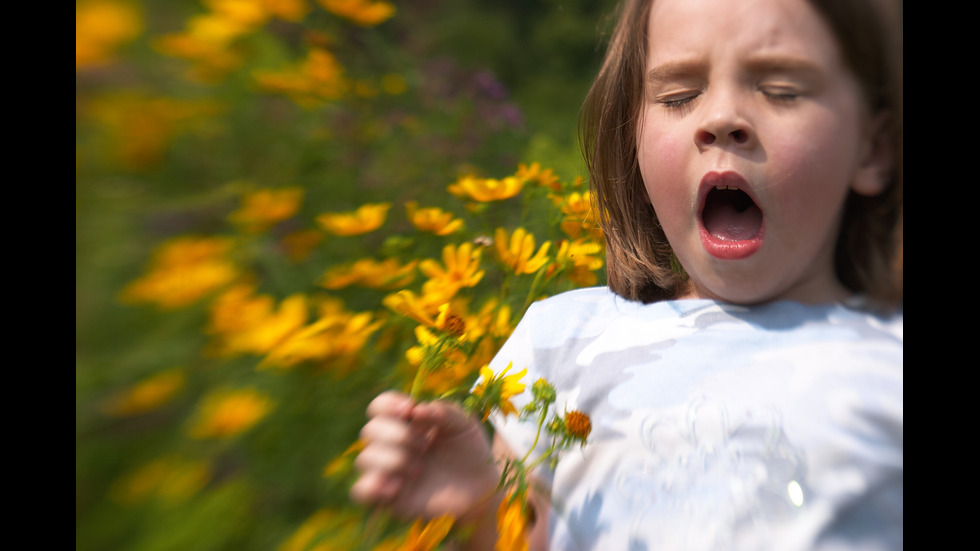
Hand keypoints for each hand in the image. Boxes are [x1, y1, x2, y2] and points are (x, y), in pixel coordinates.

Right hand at [350, 391, 500, 521]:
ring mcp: (388, 471)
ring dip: (392, 459)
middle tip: (425, 445)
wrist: (481, 487)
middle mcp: (392, 444)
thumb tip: (417, 411)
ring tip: (418, 468)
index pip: (379, 407)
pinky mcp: (389, 497)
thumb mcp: (465, 424)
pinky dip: (373, 485)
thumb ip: (445, 411)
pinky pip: (361, 490)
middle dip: (397, 434)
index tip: (409, 409)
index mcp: (406, 422)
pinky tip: (398, 486)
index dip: (387, 404)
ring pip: (364, 459)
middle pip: (369, 430)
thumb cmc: (470, 450)